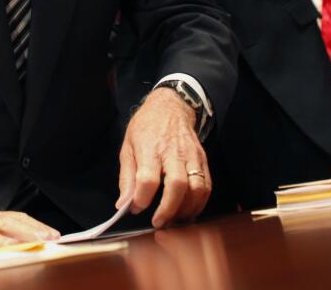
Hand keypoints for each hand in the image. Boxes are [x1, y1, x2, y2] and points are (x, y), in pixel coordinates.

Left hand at [118, 87, 209, 226]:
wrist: (170, 107)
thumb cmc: (145, 127)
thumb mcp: (128, 147)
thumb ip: (126, 177)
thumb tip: (123, 204)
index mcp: (149, 148)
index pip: (148, 177)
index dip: (142, 198)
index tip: (136, 208)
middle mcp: (172, 152)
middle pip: (177, 184)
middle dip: (168, 209)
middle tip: (158, 222)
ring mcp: (191, 155)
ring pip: (197, 187)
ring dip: (187, 209)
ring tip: (174, 220)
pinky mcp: (202, 159)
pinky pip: (206, 185)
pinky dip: (199, 203)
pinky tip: (188, 211)